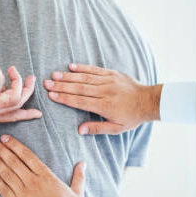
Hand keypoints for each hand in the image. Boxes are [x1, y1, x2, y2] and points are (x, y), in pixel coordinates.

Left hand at [0, 60, 41, 122]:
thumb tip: (5, 87)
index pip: (11, 118)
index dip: (26, 115)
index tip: (38, 113)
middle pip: (19, 105)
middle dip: (28, 91)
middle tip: (32, 79)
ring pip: (17, 95)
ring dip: (18, 80)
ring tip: (13, 68)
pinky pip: (2, 79)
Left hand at [0, 135, 85, 196]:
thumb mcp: (77, 192)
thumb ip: (78, 176)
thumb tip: (83, 163)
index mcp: (46, 176)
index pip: (27, 156)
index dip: (15, 145)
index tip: (5, 138)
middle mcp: (33, 182)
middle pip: (14, 162)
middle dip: (2, 150)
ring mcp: (23, 194)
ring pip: (7, 174)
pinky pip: (4, 190)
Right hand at [44, 64, 162, 134]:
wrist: (148, 101)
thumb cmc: (131, 117)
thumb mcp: (116, 128)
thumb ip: (97, 129)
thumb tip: (79, 130)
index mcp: (104, 106)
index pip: (80, 101)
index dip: (65, 98)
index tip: (51, 95)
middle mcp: (104, 92)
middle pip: (79, 88)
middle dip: (61, 86)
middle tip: (47, 84)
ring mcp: (108, 81)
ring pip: (84, 77)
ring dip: (68, 76)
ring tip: (54, 75)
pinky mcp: (112, 73)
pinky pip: (95, 69)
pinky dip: (82, 67)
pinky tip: (71, 66)